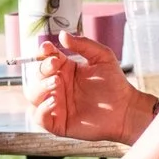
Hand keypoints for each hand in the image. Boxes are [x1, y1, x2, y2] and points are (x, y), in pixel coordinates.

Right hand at [25, 32, 150, 142]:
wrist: (125, 110)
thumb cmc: (115, 84)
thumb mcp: (102, 56)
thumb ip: (83, 44)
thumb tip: (62, 34)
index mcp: (65, 70)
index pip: (44, 59)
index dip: (42, 53)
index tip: (47, 48)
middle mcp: (58, 87)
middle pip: (35, 76)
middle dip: (42, 69)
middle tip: (55, 65)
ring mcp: (56, 105)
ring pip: (33, 95)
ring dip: (40, 87)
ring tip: (56, 83)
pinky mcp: (59, 123)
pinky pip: (38, 117)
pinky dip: (41, 108)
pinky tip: (55, 101)